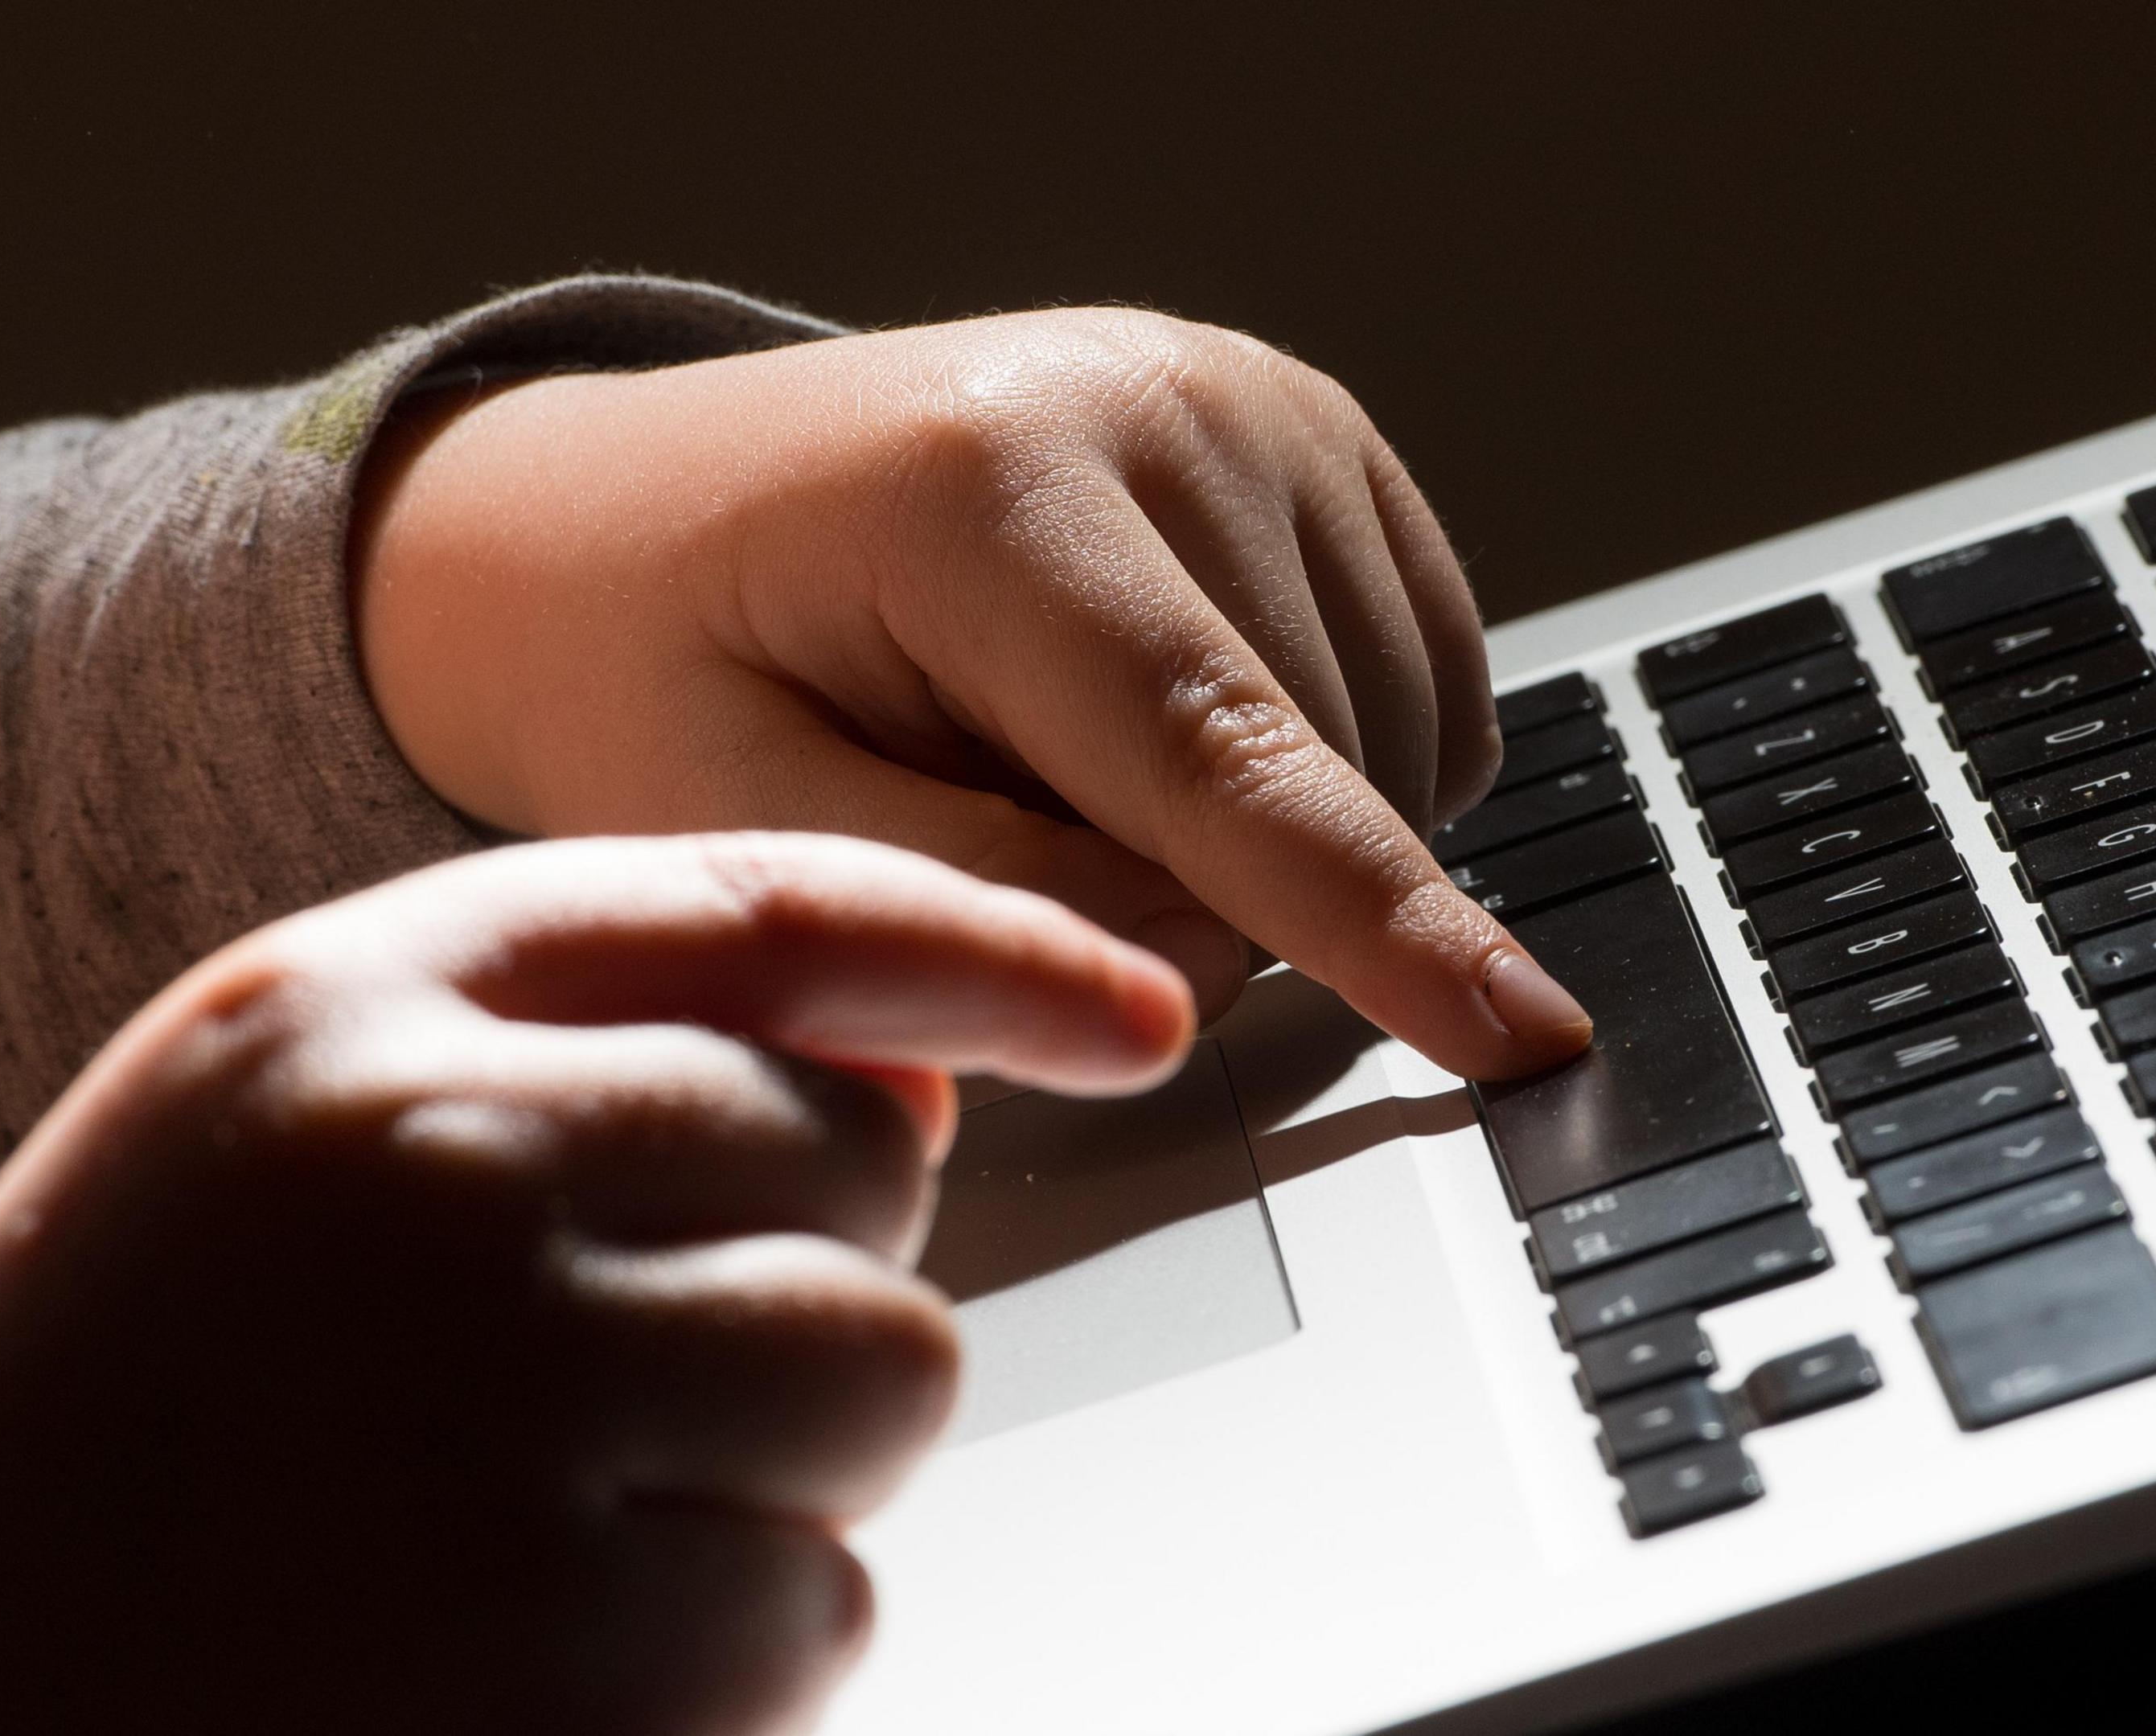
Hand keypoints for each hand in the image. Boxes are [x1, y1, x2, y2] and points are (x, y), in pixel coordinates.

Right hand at [0, 833, 1191, 1732]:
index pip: (772, 909)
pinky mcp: (584, 1644)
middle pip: (866, 1163)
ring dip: (786, 1472)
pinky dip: (732, 1650)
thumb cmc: (108, 1436)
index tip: (1140, 1004)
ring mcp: (514, 1403)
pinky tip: (537, 1651)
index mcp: (340, 1012)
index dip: (994, 949)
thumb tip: (924, 1074)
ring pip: (892, 1378)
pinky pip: (829, 1602)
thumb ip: (576, 1057)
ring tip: (551, 1521)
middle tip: (597, 1381)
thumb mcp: (275, 1149)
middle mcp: (436, 1164)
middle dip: (802, 1277)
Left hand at [349, 309, 1590, 1079]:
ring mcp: (1260, 403)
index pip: (1223, 757)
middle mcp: (1163, 403)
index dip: (1376, 922)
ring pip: (1393, 740)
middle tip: (998, 831)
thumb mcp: (736, 818)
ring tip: (1064, 763)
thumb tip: (1205, 966)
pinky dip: (1341, 762)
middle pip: (1316, 773)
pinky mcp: (1320, 437)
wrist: (636, 516)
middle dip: (1204, 890)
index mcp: (994, 490)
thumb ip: (975, 903)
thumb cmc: (663, 670)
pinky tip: (1173, 735)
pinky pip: (1423, 682)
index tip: (1520, 1036)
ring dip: (1272, 830)